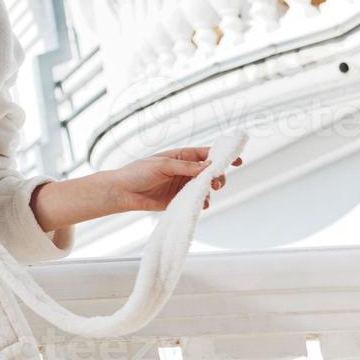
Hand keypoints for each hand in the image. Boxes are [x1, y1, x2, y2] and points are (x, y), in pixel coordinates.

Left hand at [105, 146, 242, 212]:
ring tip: (206, 194)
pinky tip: (201, 204)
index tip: (236, 160)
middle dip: (217, 177)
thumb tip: (207, 166)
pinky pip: (196, 201)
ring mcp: (183, 186)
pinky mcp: (179, 200)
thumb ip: (185, 167)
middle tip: (217, 182)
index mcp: (181, 157)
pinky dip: (202, 202)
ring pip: (205, 187)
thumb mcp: (162, 165)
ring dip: (209, 190)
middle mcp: (185, 171)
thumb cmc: (138, 172)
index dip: (221, 156)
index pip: (205, 154)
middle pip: (210, 172)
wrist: (122, 192)